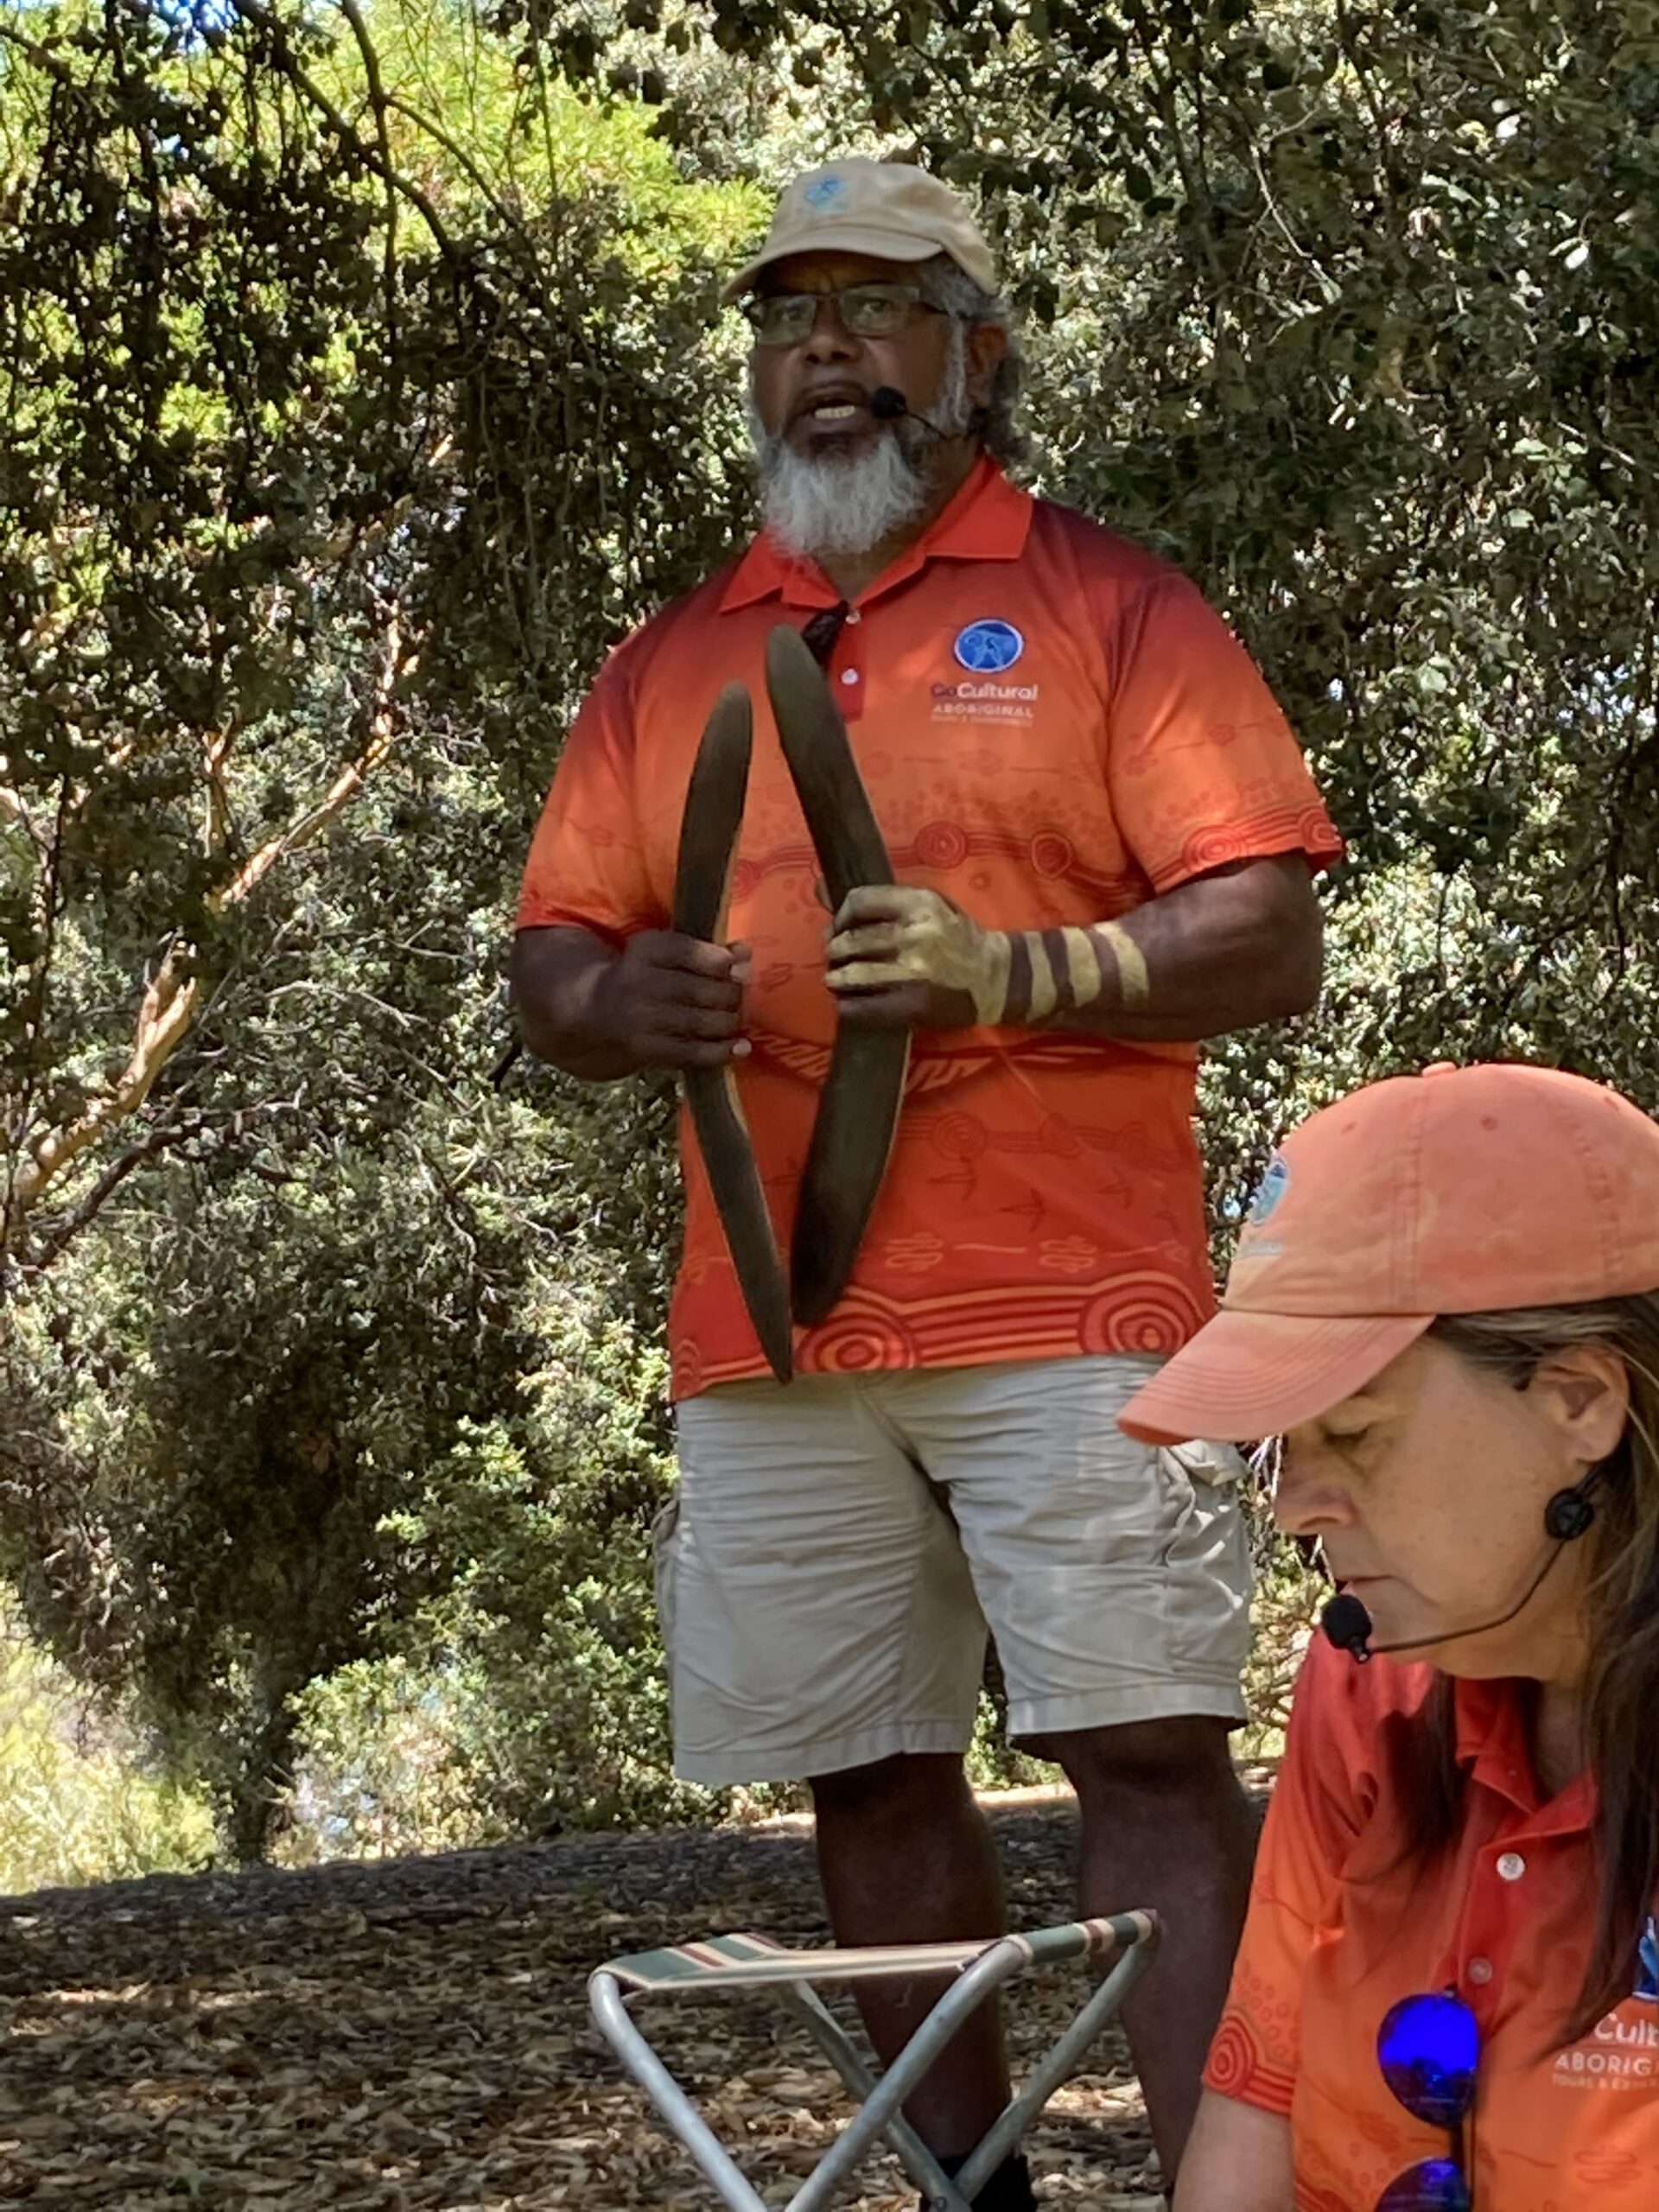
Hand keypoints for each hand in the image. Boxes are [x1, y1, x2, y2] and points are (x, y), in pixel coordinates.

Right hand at [599, 931, 750, 1068]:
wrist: (603, 1008)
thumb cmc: (652, 974)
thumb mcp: (670, 952)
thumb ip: (709, 949)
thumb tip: (745, 953)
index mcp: (647, 950)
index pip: (686, 951)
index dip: (718, 961)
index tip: (739, 968)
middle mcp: (639, 982)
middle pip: (698, 990)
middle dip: (730, 995)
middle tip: (742, 997)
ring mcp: (641, 1018)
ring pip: (699, 1022)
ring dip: (729, 1021)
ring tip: (737, 1018)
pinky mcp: (646, 1048)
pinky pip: (691, 1052)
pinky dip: (721, 1051)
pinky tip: (742, 1047)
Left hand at [825, 886, 1008, 1030]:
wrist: (994, 978)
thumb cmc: (957, 937)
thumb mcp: (927, 905)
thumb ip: (879, 899)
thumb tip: (819, 890)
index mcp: (918, 904)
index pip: (857, 901)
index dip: (841, 916)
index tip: (840, 927)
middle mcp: (912, 936)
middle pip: (848, 941)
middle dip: (835, 950)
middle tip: (837, 956)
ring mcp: (910, 973)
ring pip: (850, 974)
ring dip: (837, 978)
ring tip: (839, 979)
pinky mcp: (910, 1006)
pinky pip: (860, 1007)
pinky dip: (847, 1006)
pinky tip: (849, 1003)